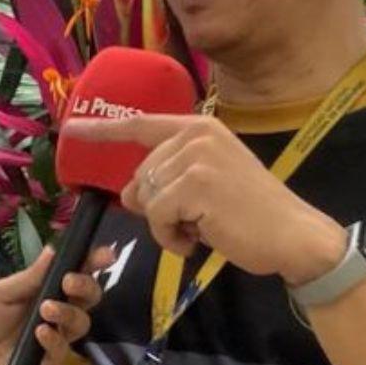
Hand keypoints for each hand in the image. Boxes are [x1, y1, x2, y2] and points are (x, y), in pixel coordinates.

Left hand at [0, 245, 109, 364]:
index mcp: (46, 289)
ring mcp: (55, 337)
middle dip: (87, 286)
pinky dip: (54, 339)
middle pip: (88, 298)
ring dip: (68, 312)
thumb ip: (29, 277)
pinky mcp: (48, 362)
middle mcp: (57, 311)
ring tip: (46, 308)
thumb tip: (54, 249)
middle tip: (70, 282)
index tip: (105, 255)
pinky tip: (40, 333)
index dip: (93, 263)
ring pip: (81, 323)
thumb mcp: (0, 292)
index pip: (76, 273)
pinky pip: (62, 350)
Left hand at [63, 114, 346, 285]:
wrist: (295, 236)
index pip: (140, 124)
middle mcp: (196, 135)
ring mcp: (195, 158)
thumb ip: (167, 178)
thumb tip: (128, 194)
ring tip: (202, 228)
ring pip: (145, 198)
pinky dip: (170, 237)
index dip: (102, 129)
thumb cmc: (251, 214)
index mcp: (199, 128)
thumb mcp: (206, 185)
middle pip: (140, 175)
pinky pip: (155, 217)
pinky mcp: (194, 185)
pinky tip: (198, 240)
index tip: (70, 129)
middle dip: (156, 206)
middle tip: (195, 220)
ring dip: (166, 225)